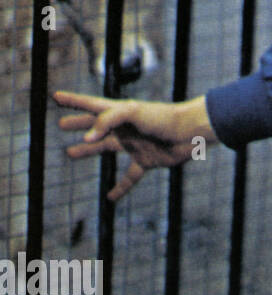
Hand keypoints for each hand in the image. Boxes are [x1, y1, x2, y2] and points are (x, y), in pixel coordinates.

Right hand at [53, 91, 218, 200]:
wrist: (192, 133)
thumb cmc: (164, 118)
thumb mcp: (132, 112)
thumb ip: (107, 120)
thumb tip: (87, 139)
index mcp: (120, 112)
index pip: (91, 105)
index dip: (73, 100)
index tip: (56, 96)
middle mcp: (125, 128)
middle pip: (96, 125)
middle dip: (79, 124)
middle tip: (62, 124)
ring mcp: (135, 144)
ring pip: (106, 148)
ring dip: (89, 150)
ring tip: (70, 153)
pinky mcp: (147, 160)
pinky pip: (130, 176)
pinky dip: (121, 187)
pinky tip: (111, 198)